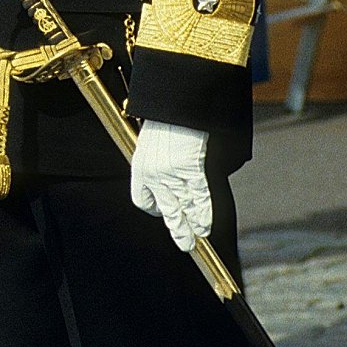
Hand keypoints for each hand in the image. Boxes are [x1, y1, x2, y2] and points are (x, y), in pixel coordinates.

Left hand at [130, 119, 210, 251]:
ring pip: (184, 207)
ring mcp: (171, 173)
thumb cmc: (166, 119)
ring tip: (199, 237)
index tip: (163, 213)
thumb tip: (167, 172)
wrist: (175, 103)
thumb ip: (156, 160)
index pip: (142, 200)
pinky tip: (206, 225)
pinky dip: (204, 213)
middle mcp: (153, 174)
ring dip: (193, 225)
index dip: (154, 210)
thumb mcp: (151, 142)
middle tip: (186, 243)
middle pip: (166, 211)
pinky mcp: (189, 168)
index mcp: (140, 167)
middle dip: (177, 229)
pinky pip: (199, 197)